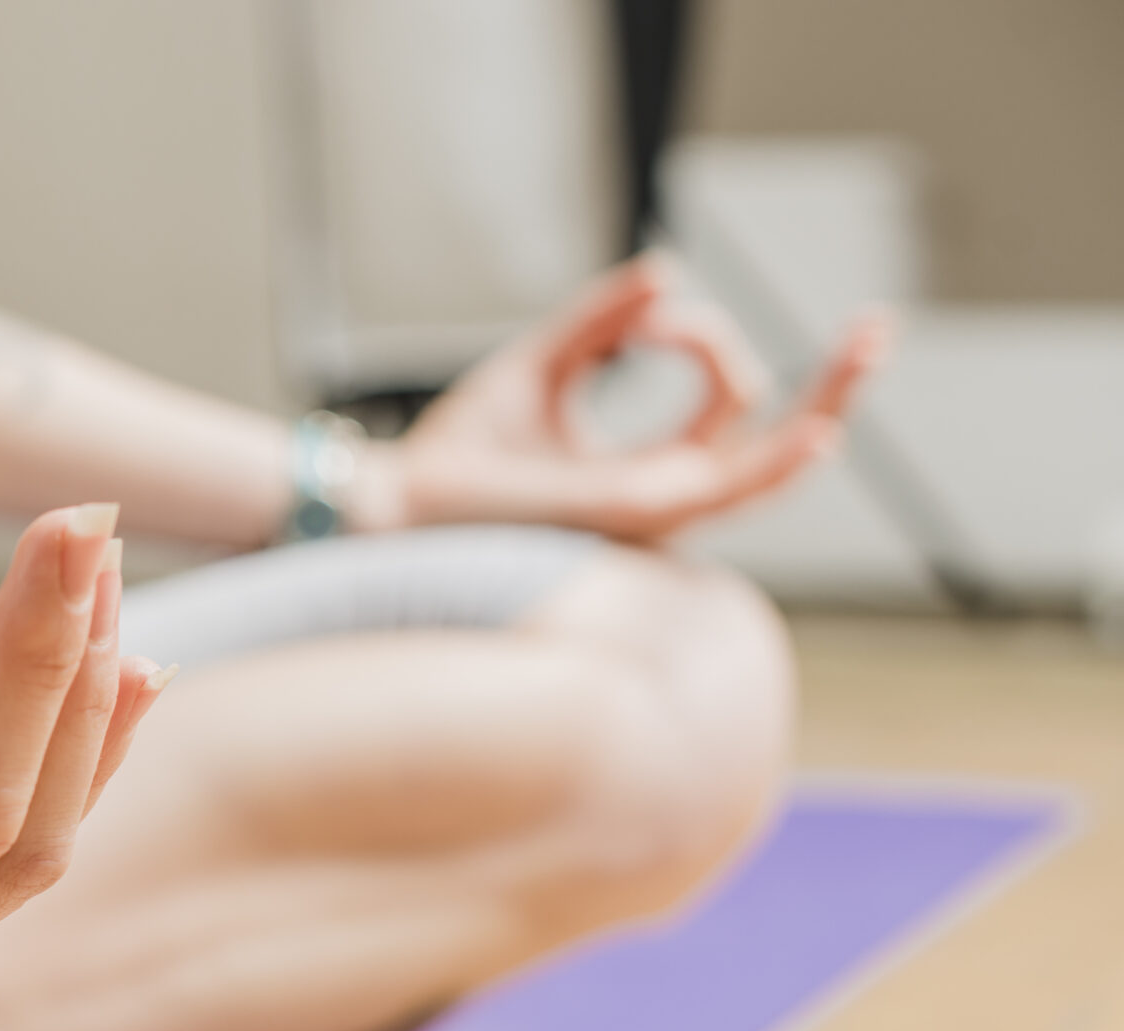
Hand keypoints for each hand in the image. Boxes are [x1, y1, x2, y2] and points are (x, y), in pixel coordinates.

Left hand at [365, 256, 893, 542]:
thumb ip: (601, 324)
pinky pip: (720, 493)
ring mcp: (652, 511)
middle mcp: (657, 497)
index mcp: (639, 470)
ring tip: (870, 346)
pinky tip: (818, 429)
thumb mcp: (538, 368)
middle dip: (831, 388)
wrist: (396, 503)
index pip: (720, 405)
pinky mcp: (632, 513)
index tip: (647, 310)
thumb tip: (666, 273)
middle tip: (879, 327)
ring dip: (824, 406)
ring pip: (766, 470)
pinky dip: (773, 461)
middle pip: (771, 445)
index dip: (703, 337)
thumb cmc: (454, 454)